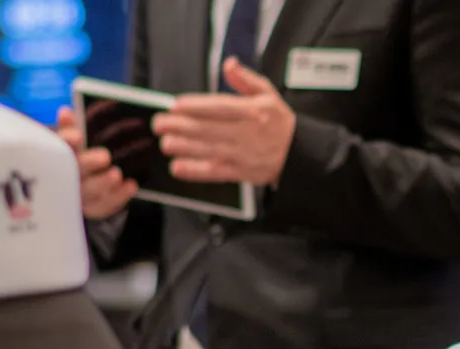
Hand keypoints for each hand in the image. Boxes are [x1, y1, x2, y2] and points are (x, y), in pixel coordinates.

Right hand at [56, 105, 140, 218]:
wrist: (85, 184)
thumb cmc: (79, 156)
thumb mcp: (75, 140)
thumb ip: (71, 127)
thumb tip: (66, 112)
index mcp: (60, 155)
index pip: (60, 146)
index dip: (67, 140)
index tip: (77, 135)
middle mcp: (66, 176)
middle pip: (75, 170)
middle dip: (89, 163)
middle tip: (104, 156)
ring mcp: (79, 194)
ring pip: (89, 191)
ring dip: (103, 182)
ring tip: (116, 174)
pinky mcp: (93, 207)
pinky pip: (105, 206)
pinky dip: (119, 197)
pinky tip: (131, 185)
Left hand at [153, 57, 296, 185]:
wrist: (299, 154)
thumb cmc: (280, 123)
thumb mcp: (268, 94)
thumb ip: (246, 79)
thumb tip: (229, 64)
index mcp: (251, 111)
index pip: (218, 107)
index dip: (194, 106)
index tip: (175, 105)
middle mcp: (245, 133)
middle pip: (207, 128)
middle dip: (179, 126)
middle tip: (160, 123)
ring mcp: (242, 154)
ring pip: (206, 150)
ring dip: (182, 147)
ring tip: (165, 142)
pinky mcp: (241, 172)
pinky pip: (214, 172)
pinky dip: (195, 171)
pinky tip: (178, 167)